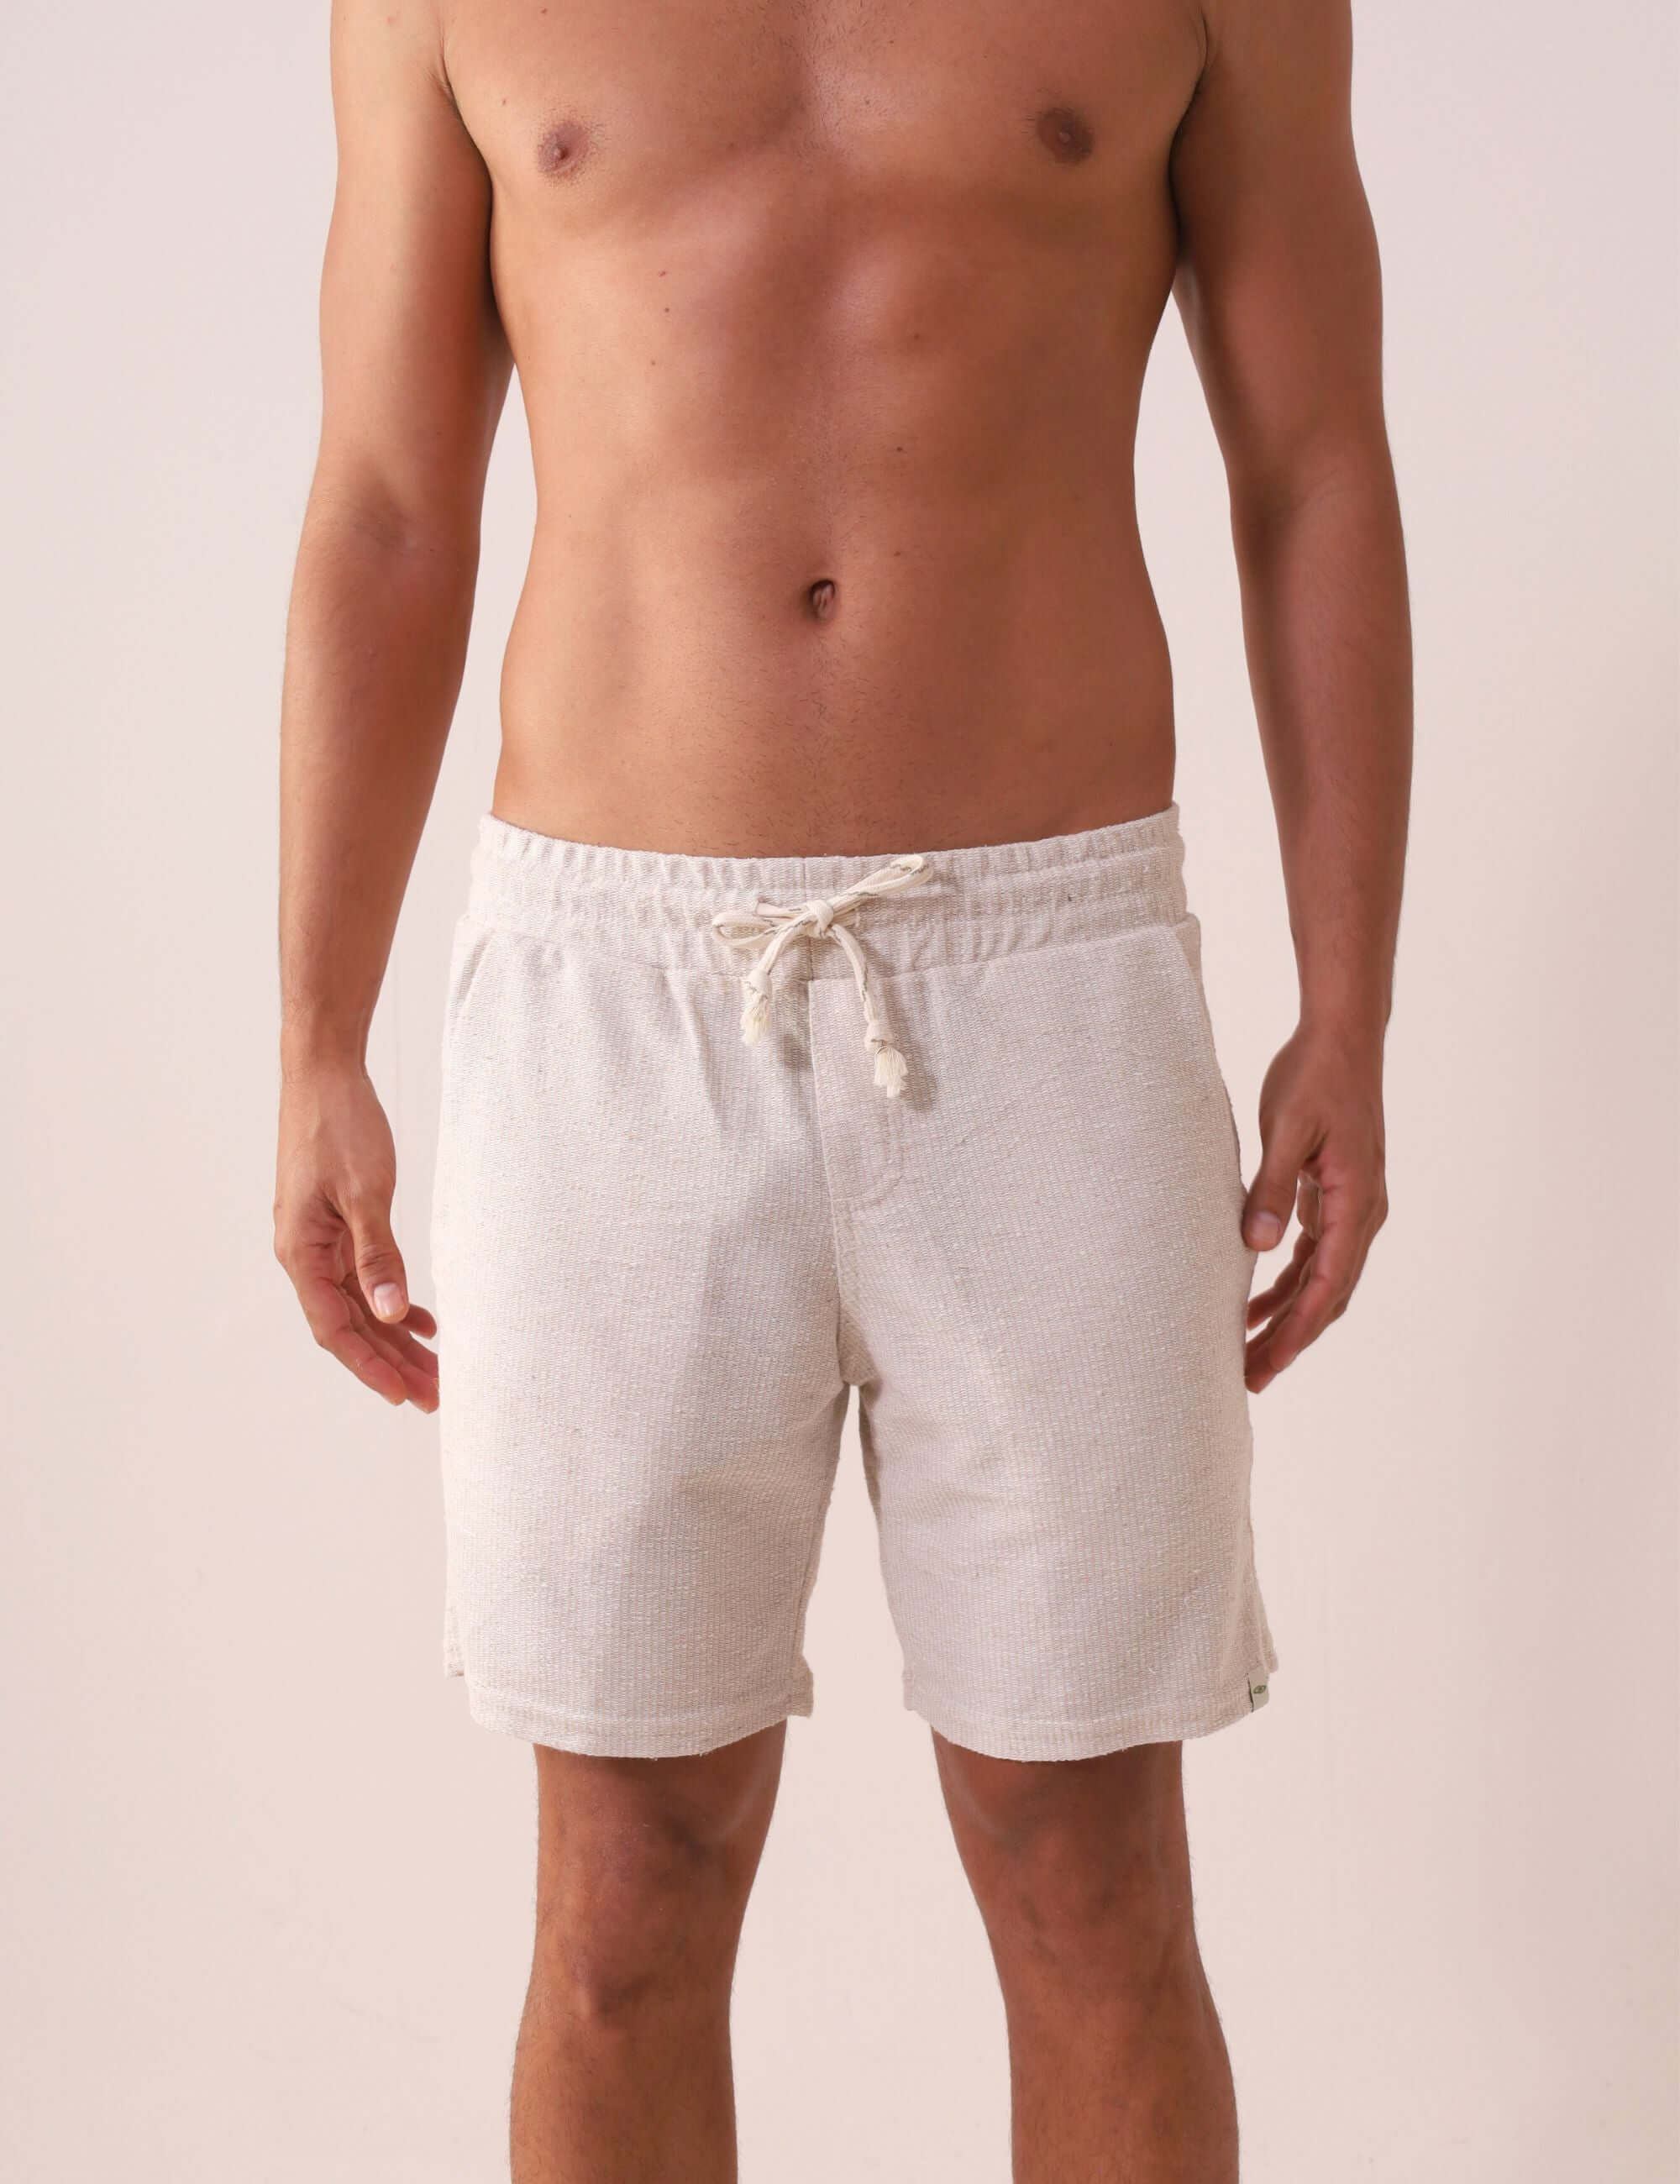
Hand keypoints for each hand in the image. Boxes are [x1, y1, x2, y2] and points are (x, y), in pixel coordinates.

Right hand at [273, 1061, 439, 1411]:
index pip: (334, 1328)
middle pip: (350, 1324)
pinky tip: (424, 1321)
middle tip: (436, 1394)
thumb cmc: (340, 1124)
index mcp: (301, 1251)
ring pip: (360, 1304)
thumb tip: (389, 1312)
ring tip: (437, 1369)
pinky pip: (364, 1276)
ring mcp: (320, 1239)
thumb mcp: (365, 1192)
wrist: (325, 1072)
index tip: (404, 1396)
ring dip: (395, 1337)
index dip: (370, 1366)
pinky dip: (393, 1299)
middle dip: (391, 1362)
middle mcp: (305, 1253)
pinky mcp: (337, 1223)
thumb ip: (378, 1255)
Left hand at [1241, 1023, 1387, 1393]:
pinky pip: (1316, 1253)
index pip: (1326, 1287)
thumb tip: (1256, 1247)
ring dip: (1288, 1315)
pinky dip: (1289, 1281)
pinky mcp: (1337, 1194)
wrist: (1343, 1036)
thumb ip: (1272, 1189)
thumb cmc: (1314, 1076)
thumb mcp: (1287, 1130)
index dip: (1295, 1334)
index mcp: (1357, 1203)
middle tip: (1249, 1379)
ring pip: (1321, 1279)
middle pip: (1328, 1296)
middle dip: (1290, 1340)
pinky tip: (1256, 1299)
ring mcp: (1353, 1205)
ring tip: (1246, 1351)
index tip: (1265, 1368)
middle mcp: (1364, 1213)